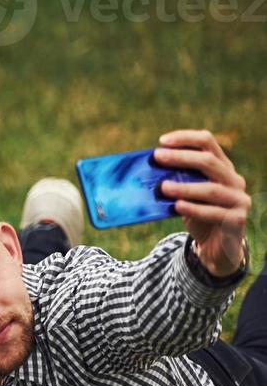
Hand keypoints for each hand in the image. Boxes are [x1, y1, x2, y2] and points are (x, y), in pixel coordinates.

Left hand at [155, 129, 250, 277]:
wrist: (216, 247)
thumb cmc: (197, 214)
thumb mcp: (186, 194)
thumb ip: (176, 180)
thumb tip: (146, 170)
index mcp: (222, 167)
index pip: (208, 142)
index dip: (186, 138)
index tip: (162, 141)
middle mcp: (234, 180)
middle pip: (209, 162)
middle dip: (181, 158)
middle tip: (157, 157)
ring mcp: (239, 200)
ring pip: (212, 189)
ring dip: (185, 187)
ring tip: (162, 187)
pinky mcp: (237, 220)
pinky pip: (214, 213)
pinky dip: (194, 209)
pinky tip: (177, 207)